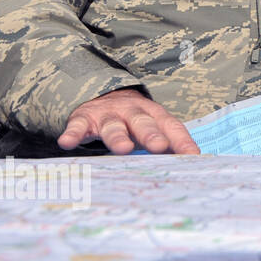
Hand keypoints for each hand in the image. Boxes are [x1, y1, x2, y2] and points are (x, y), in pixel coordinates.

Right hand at [58, 88, 200, 154]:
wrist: (102, 95)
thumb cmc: (134, 121)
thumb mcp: (152, 128)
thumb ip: (168, 143)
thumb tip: (191, 164)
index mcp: (154, 114)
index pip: (171, 126)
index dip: (182, 140)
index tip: (193, 155)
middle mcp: (133, 112)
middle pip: (144, 123)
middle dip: (152, 135)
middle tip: (160, 146)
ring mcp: (108, 115)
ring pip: (113, 126)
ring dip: (118, 137)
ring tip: (123, 149)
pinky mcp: (84, 119)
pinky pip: (78, 127)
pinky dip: (73, 134)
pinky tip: (67, 143)